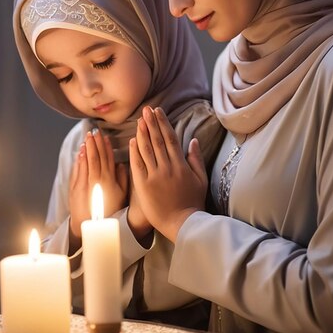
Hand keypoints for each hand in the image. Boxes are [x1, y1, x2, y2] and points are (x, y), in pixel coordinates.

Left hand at [69, 129, 128, 238]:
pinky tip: (81, 152)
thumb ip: (122, 178)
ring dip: (87, 148)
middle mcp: (97, 180)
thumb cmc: (110, 211)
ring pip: (86, 162)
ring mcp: (85, 183)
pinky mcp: (76, 188)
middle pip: (96, 157)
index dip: (106, 146)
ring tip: (87, 137)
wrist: (92, 226)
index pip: (107, 159)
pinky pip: (78, 170)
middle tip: (94, 131)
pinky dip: (79, 160)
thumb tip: (121, 164)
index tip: (105, 136)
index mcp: (109, 180)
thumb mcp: (121, 195)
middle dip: (95, 143)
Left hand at [129, 106, 207, 242]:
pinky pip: (138, 166)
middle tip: (146, 109)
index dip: (163, 123)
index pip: (170, 138)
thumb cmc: (193, 202)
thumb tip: (193, 140)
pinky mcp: (144, 186)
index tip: (158, 111)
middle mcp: (167, 167)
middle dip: (151, 123)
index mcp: (181, 164)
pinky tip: (132, 141)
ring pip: (147, 150)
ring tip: (139, 120)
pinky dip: (134, 153)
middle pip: (157, 140)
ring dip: (142, 133)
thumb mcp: (201, 179)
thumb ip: (196, 158)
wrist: (183, 223)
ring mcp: (155, 176)